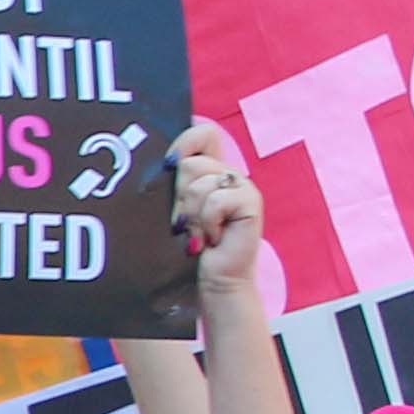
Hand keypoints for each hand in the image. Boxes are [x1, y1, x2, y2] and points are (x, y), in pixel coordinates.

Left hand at [166, 117, 263, 293]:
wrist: (214, 280)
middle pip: (190, 163)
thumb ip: (171, 185)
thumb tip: (163, 164)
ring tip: (199, 233)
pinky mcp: (251, 201)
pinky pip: (216, 200)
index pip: (203, 133)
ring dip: (191, 215)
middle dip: (178, 198)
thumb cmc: (189, 248)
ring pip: (199, 182)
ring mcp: (242, 186)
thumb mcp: (174, 211)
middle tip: (186, 222)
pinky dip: (207, 223)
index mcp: (211, 170)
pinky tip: (214, 238)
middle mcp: (228, 173)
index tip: (169, 166)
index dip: (184, 143)